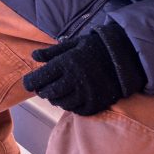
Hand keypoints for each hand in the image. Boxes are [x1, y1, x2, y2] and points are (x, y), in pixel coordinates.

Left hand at [23, 23, 146, 115]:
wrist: (125, 56)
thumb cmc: (95, 47)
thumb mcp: (72, 44)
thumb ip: (52, 52)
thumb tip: (34, 56)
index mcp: (66, 63)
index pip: (40, 78)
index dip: (30, 82)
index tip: (28, 83)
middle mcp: (75, 79)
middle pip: (50, 93)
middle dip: (43, 91)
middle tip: (42, 88)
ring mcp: (87, 93)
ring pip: (62, 103)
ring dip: (56, 99)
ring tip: (57, 92)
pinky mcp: (97, 103)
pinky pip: (78, 110)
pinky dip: (71, 106)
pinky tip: (71, 98)